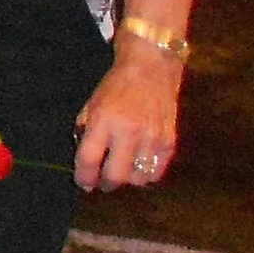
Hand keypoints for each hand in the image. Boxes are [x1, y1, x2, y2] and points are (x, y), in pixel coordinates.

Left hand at [73, 43, 183, 189]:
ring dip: (128, 180)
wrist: (151, 68)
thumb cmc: (116, 86)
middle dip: (106, 184)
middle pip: (116, 175)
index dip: (84, 177)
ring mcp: (151, 137)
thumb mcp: (91, 105)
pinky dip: (147, 174)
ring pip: (138, 178)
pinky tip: (140, 167)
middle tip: (103, 184)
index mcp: (103, 121)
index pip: (89, 159)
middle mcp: (128, 132)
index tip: (84, 183)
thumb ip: (86, 132)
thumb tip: (85, 162)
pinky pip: (157, 171)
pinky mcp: (169, 140)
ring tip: (123, 172)